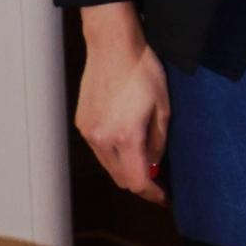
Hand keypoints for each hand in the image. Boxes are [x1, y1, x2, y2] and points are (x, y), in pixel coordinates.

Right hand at [75, 5, 168, 202]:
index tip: (164, 198)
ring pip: (108, 165)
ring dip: (126, 168)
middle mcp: (102, 139)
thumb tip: (154, 165)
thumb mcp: (163, 109)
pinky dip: (114, 154)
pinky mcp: (82, 123)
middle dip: (140, 182)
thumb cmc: (144, 73)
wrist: (113, 47)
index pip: (136, 181)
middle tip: (158, 180)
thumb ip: (159, 143)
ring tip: (144, 159)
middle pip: (120, 178)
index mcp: (126, 137)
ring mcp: (88, 131)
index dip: (152, 194)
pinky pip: (99, 150)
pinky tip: (128, 142)